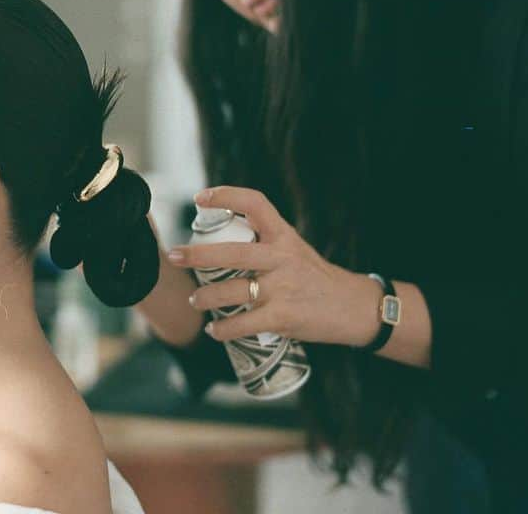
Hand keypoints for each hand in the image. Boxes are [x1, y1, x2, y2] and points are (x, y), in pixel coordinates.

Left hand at [167, 186, 381, 346]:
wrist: (354, 308)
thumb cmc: (316, 278)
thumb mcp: (294, 250)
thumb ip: (264, 244)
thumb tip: (218, 243)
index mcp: (284, 236)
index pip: (255, 203)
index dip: (226, 196)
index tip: (199, 198)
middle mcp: (282, 258)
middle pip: (231, 253)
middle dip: (196, 255)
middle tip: (172, 255)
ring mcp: (283, 289)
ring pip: (231, 291)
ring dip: (205, 298)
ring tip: (194, 300)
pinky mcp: (284, 318)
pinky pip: (243, 324)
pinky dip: (223, 329)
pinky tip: (214, 330)